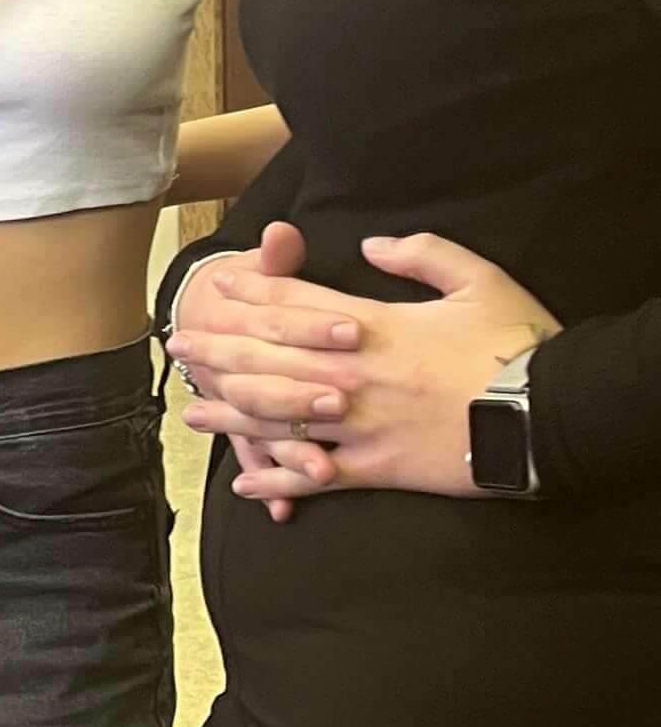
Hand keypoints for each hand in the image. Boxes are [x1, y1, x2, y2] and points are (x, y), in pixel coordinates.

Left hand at [186, 230, 554, 507]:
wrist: (548, 414)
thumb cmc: (516, 346)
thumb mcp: (477, 280)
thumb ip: (423, 254)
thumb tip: (373, 244)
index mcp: (373, 326)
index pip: (295, 304)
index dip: (251, 293)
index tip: (217, 286)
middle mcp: (353, 375)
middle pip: (268, 358)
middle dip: (218, 350)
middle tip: (179, 347)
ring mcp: (359, 425)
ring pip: (277, 418)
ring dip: (230, 413)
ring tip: (194, 411)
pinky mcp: (376, 468)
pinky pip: (314, 476)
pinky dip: (276, 479)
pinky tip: (243, 482)